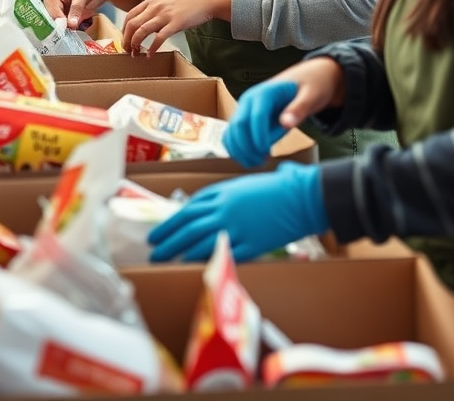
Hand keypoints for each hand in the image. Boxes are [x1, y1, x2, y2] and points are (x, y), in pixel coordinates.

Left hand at [121, 0, 230, 54]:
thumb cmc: (186, 2)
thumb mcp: (165, 2)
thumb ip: (153, 12)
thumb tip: (144, 27)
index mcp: (150, 2)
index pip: (129, 16)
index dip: (124, 30)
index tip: (125, 41)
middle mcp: (154, 7)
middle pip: (132, 25)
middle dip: (126, 40)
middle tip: (127, 51)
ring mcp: (164, 15)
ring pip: (141, 31)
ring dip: (135, 45)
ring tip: (135, 54)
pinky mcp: (175, 24)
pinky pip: (159, 38)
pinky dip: (152, 48)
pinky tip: (150, 55)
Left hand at [147, 163, 327, 262]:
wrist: (301, 196)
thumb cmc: (274, 188)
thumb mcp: (242, 186)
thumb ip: (221, 197)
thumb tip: (200, 208)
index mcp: (222, 193)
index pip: (188, 210)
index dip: (170, 222)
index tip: (157, 232)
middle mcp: (224, 210)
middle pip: (188, 227)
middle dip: (168, 239)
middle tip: (152, 250)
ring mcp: (237, 227)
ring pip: (200, 241)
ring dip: (179, 252)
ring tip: (165, 260)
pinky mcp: (251, 244)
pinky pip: (223, 254)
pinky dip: (206, 261)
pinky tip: (193, 267)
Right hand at [224, 58, 347, 167]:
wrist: (302, 82)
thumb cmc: (309, 87)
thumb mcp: (310, 95)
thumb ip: (299, 108)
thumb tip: (286, 123)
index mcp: (264, 92)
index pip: (256, 115)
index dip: (259, 135)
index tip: (266, 152)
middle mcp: (249, 100)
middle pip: (239, 125)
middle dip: (247, 146)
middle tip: (261, 162)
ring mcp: (244, 109)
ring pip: (232, 132)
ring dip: (240, 151)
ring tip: (257, 163)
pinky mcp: (245, 118)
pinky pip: (233, 135)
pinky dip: (237, 149)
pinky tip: (252, 158)